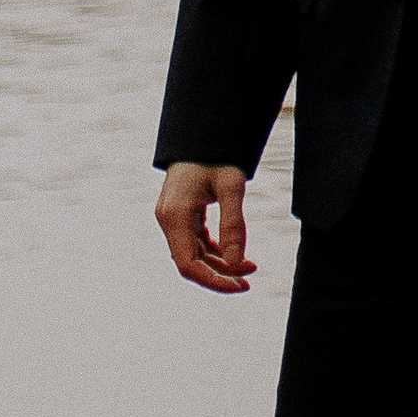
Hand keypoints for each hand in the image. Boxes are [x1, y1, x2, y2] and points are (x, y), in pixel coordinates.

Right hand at [157, 161, 254, 294]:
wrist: (203, 131)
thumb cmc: (217, 153)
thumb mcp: (232, 185)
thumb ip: (233, 224)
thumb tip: (237, 263)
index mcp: (175, 215)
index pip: (189, 264)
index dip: (213, 280)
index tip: (240, 285)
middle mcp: (168, 220)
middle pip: (191, 263)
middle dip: (220, 274)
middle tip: (249, 280)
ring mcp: (172, 217)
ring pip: (194, 254)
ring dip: (219, 263)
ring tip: (249, 266)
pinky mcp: (180, 214)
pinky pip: (195, 241)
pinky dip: (214, 250)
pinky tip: (234, 253)